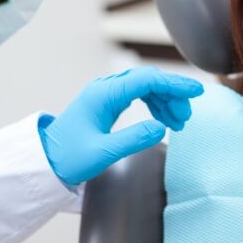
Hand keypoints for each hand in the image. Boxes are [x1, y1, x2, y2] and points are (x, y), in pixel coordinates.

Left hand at [38, 67, 203, 184]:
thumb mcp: (102, 153)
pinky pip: (138, 95)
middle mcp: (106, 89)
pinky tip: (164, 119)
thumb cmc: (69, 158)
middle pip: (148, 80)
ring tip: (179, 121)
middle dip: (172, 94)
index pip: (147, 80)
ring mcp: (107, 94)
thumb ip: (133, 139)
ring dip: (165, 100)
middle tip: (186, 116)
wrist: (46, 161)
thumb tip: (162, 128)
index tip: (196, 91)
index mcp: (104, 95)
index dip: (174, 84)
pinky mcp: (108, 102)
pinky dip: (155, 105)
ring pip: (145, 87)